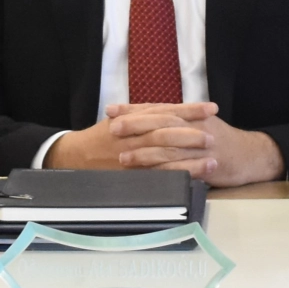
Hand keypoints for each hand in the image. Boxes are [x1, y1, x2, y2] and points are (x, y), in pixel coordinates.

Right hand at [44, 102, 217, 177]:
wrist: (75, 156)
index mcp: (133, 119)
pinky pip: (156, 177)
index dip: (189, 109)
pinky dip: (175, 177)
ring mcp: (132, 158)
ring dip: (190, 159)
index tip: (211, 108)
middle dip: (192, 134)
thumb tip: (170, 109)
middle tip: (214, 134)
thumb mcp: (119, 119)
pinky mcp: (131, 176)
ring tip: (213, 160)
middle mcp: (133, 137)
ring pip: (164, 156)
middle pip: (166, 132)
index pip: (166, 111)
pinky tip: (194, 179)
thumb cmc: (101, 137)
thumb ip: (142, 113)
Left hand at [104, 103, 286, 186]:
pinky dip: (164, 171)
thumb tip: (146, 118)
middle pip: (160, 123)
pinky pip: (182, 168)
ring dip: (144, 152)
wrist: (252, 155)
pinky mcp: (206, 165)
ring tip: (122, 158)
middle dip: (134, 125)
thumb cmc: (222, 140)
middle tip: (112, 129)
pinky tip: (148, 176)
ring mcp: (200, 146)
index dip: (132, 109)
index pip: (156, 108)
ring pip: (168, 147)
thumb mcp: (199, 123)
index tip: (110, 110)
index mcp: (189, 115)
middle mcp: (193, 126)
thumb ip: (175, 120)